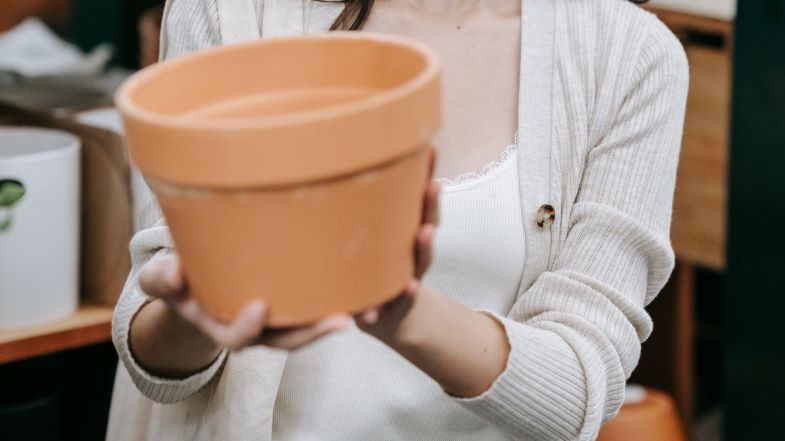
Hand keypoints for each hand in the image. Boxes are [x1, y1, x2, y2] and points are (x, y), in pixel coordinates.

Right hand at [137, 255, 352, 351]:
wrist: (204, 283)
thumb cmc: (182, 280)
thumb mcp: (164, 279)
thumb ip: (163, 279)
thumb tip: (172, 273)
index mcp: (227, 328)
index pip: (239, 337)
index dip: (247, 328)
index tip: (258, 307)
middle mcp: (261, 329)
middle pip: (289, 338)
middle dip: (315, 332)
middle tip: (342, 321)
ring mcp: (283, 317)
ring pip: (314, 324)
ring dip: (342, 319)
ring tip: (371, 308)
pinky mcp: (300, 301)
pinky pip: (324, 303)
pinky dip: (348, 297)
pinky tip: (374, 283)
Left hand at [356, 149, 439, 339]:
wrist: (382, 316)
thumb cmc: (369, 269)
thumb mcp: (363, 242)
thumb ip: (352, 215)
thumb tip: (325, 167)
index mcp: (405, 234)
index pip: (417, 200)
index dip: (425, 173)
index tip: (431, 149)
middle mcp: (412, 253)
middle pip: (427, 224)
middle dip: (430, 205)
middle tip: (434, 185)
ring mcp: (407, 279)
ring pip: (419, 261)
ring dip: (424, 246)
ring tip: (425, 233)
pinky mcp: (393, 306)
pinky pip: (395, 302)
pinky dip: (398, 299)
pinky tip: (401, 292)